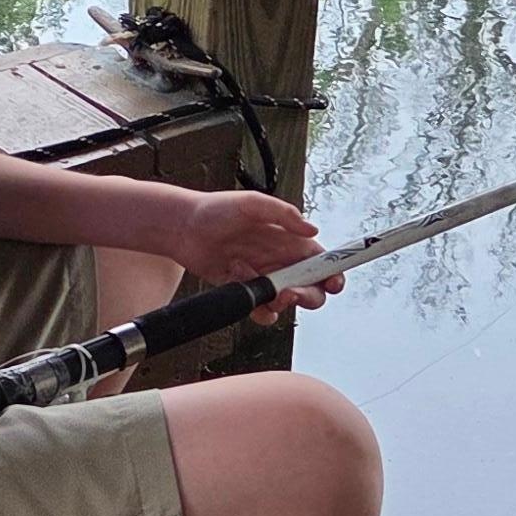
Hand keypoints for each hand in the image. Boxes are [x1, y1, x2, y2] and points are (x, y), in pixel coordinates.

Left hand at [172, 188, 342, 318]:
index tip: (334, 283)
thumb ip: (283, 214)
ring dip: (281, 303)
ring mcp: (263, 278)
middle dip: (309, 295)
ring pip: (288, 302)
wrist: (181, 228)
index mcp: (288, 240)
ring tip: (263, 290)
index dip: (333, 273)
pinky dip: (260, 312)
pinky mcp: (245, 292)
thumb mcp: (252, 203)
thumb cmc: (214, 210)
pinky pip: (263, 312)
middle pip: (311, 288)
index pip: (321, 260)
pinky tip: (247, 295)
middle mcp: (279, 261)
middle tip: (291, 292)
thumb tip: (312, 230)